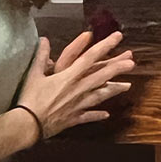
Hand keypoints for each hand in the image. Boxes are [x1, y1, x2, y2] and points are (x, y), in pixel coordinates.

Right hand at [16, 30, 134, 140]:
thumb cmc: (30, 98)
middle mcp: (78, 89)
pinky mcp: (74, 118)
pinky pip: (89, 116)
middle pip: (101, 76)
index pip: (90, 57)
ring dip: (114, 90)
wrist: (29, 125)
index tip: (117, 37)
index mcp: (68, 77)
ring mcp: (78, 105)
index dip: (105, 46)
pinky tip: (106, 114)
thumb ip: (41, 56)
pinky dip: (97, 115)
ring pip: (100, 96)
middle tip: (131, 62)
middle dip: (117, 68)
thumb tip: (44, 40)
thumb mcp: (34, 74)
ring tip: (128, 86)